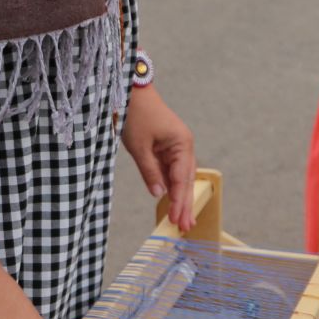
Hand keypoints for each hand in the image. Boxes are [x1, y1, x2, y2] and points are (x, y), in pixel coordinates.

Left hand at [122, 84, 197, 230]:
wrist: (131, 91)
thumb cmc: (136, 114)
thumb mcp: (140, 147)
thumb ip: (150, 172)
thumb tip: (159, 195)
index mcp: (182, 144)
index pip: (182, 179)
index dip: (179, 201)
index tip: (178, 221)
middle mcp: (184, 146)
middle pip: (186, 180)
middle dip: (185, 203)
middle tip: (185, 227)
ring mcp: (176, 146)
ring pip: (180, 177)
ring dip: (179, 196)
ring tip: (181, 219)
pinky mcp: (167, 146)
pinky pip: (171, 170)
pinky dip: (171, 185)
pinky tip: (170, 200)